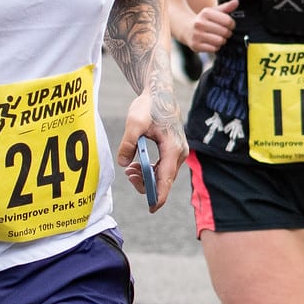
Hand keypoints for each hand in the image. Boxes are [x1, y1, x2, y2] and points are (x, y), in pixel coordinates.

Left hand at [118, 90, 186, 212]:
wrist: (160, 94)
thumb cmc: (149, 106)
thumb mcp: (134, 123)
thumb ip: (128, 144)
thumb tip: (124, 164)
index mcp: (172, 148)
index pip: (166, 178)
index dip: (159, 196)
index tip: (151, 208)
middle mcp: (179, 153)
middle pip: (164, 180)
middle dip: (146, 183)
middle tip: (128, 174)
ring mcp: (178, 152)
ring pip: (163, 175)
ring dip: (146, 177)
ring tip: (130, 170)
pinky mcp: (173, 151)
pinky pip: (163, 168)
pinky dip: (150, 170)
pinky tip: (136, 166)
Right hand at [189, 0, 237, 53]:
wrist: (186, 28)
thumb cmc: (203, 20)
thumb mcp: (213, 11)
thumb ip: (226, 7)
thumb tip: (236, 1)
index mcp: (206, 13)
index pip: (228, 21)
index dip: (232, 24)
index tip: (229, 25)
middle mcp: (200, 23)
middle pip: (225, 32)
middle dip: (227, 33)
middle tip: (224, 32)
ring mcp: (197, 35)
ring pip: (220, 41)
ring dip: (222, 41)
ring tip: (218, 37)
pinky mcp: (196, 45)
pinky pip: (214, 49)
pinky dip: (216, 47)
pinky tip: (212, 43)